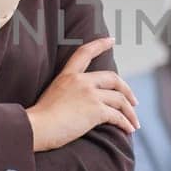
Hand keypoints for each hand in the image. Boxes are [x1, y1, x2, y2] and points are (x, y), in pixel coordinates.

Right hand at [26, 35, 138, 151]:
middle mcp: (81, 81)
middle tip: (134, 101)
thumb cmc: (38, 119)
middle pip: (113, 78)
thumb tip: (80, 106)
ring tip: (134, 123)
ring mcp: (89, 94)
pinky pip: (118, 115)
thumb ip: (67, 94)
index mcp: (67, 76)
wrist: (36, 128)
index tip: (111, 40)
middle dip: (127, 90)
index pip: (84, 53)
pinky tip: (129, 130)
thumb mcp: (51, 96)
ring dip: (130, 112)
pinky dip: (126, 123)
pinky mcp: (96, 110)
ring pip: (119, 99)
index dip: (100, 44)